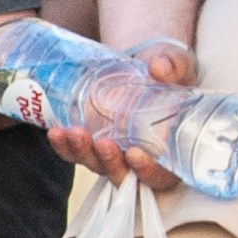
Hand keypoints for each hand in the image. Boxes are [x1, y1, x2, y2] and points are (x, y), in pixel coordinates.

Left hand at [42, 39, 198, 188]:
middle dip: (109, 162)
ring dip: (82, 153)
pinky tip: (57, 133)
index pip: (160, 175)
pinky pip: (76, 152)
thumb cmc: (170, 72)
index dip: (147, 171)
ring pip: (96, 164)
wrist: (143, 63)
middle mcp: (140, 157)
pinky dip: (65, 146)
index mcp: (169, 149)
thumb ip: (174, 67)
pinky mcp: (93, 141)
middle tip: (102, 143)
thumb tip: (160, 67)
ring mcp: (114, 151)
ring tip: (72, 133)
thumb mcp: (180, 66)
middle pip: (122, 174)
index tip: (135, 154)